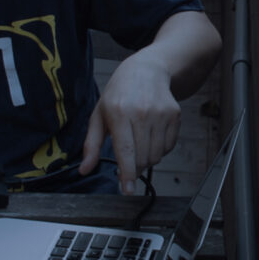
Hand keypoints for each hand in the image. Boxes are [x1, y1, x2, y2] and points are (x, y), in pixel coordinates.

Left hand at [78, 55, 180, 193]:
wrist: (146, 69)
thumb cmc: (119, 94)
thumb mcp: (99, 115)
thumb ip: (92, 145)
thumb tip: (84, 169)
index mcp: (119, 112)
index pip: (126, 150)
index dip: (127, 173)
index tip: (128, 190)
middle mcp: (142, 113)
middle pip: (142, 157)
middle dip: (135, 167)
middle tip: (129, 162)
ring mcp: (160, 113)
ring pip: (156, 155)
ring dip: (147, 159)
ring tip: (138, 144)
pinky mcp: (174, 115)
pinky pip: (168, 147)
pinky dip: (159, 150)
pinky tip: (151, 136)